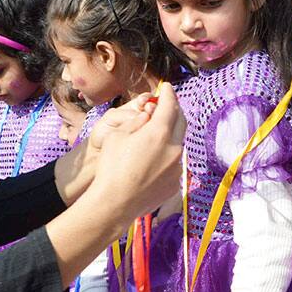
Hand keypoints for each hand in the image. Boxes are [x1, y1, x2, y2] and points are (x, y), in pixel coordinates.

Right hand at [90, 86, 184, 222]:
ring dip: (170, 136)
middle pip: (181, 122)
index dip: (168, 93)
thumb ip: (136, 122)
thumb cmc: (111, 167)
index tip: (166, 87)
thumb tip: (148, 117)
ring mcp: (177, 168)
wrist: (114, 204)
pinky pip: (174, 164)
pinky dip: (167, 157)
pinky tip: (153, 161)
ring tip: (157, 136)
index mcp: (159, 132)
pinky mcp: (175, 184)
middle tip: (167, 105)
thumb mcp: (117, 135)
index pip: (169, 105)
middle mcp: (173, 148)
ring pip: (178, 144)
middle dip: (174, 110)